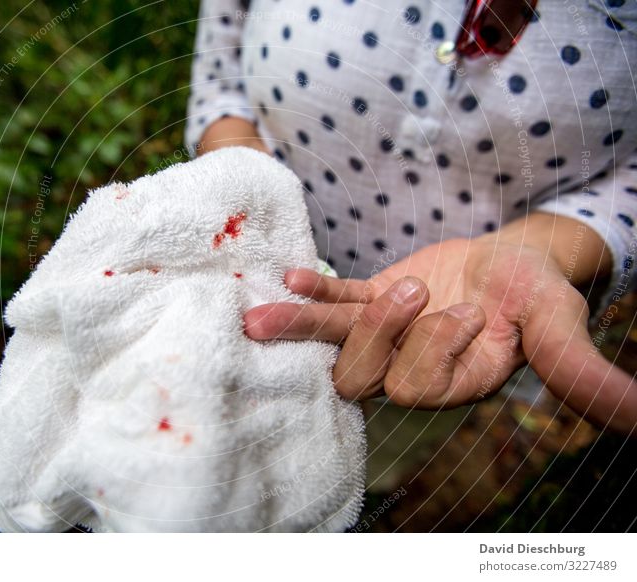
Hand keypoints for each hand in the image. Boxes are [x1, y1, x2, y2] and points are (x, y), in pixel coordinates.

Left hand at [244, 220, 636, 432]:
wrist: (516, 263)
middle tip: (416, 289)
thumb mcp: (561, 326)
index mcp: (454, 381)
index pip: (421, 386)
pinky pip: (337, 301)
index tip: (465, 310)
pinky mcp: (372, 300)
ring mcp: (388, 333)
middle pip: (364, 376)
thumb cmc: (541, 295)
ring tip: (257, 319)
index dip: (431, 349)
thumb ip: (579, 369)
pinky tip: (288, 277)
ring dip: (299, 329)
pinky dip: (314, 291)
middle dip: (374, 335)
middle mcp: (413, 366)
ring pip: (337, 340)